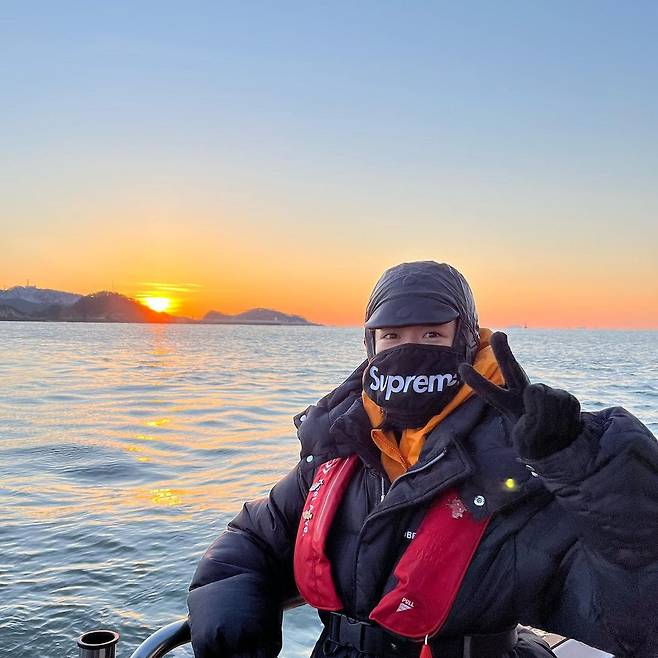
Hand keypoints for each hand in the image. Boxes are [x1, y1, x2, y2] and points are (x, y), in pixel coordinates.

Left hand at [458, 332, 581, 459]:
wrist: (564, 450)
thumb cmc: (539, 445)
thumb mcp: (529, 440)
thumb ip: (533, 417)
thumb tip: (538, 393)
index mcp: (509, 405)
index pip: (490, 392)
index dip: (477, 381)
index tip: (462, 367)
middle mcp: (525, 394)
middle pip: (512, 369)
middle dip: (504, 352)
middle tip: (498, 334)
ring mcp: (545, 393)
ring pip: (541, 394)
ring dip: (547, 414)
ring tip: (551, 428)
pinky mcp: (565, 396)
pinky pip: (562, 401)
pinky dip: (564, 416)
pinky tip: (565, 423)